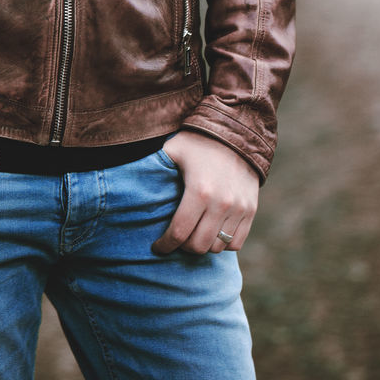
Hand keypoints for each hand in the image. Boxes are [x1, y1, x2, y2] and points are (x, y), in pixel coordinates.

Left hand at [152, 130, 258, 255]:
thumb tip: (129, 179)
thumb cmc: (198, 141)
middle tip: (175, 240)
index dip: (166, 245)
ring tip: (192, 235)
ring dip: (202, 245)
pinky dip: (222, 244)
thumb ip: (154, 166)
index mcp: (199, 190)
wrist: (237, 132)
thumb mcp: (173, 149)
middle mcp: (221, 203)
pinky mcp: (251, 210)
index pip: (180, 232)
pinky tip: (211, 233)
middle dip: (182, 247)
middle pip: (198, 245)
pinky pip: (236, 243)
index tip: (158, 248)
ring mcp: (239, 208)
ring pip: (217, 247)